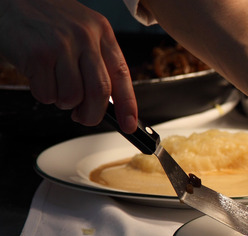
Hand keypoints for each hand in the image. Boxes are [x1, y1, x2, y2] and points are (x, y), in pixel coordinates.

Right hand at [0, 0, 136, 131]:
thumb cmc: (46, 19)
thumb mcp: (81, 30)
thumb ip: (96, 60)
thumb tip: (107, 102)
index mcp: (101, 31)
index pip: (122, 74)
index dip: (128, 105)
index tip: (129, 125)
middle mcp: (85, 37)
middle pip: (99, 92)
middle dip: (92, 114)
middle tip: (83, 117)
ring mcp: (61, 45)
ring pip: (73, 97)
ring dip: (63, 102)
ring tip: (55, 86)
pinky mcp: (38, 55)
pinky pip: (48, 94)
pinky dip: (44, 95)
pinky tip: (39, 78)